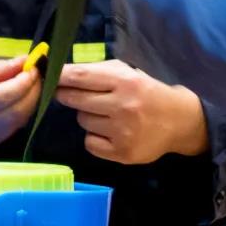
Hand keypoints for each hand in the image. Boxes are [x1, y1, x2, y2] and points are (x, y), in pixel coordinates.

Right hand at [0, 55, 39, 150]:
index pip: (2, 96)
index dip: (24, 83)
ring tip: (28, 86)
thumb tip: (24, 62)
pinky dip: (17, 116)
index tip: (33, 67)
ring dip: (27, 105)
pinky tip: (15, 101)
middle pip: (12, 113)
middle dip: (31, 93)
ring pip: (13, 125)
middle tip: (36, 76)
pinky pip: (6, 132)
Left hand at [55, 59, 208, 164]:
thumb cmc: (148, 92)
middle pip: (76, 100)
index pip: (82, 77)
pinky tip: (108, 131)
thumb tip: (65, 72)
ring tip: (103, 113)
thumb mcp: (130, 74)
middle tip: (66, 93)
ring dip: (86, 116)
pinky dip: (94, 136)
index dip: (61, 76)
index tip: (48, 75)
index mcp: (125, 82)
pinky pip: (89, 142)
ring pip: (83, 121)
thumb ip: (101, 72)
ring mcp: (122, 131)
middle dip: (66, 95)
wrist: (178, 121)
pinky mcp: (121, 153)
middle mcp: (123, 106)